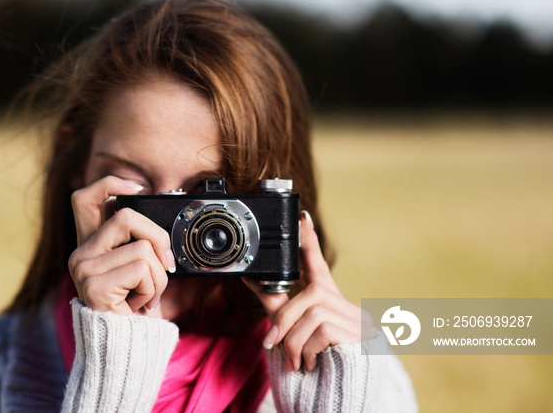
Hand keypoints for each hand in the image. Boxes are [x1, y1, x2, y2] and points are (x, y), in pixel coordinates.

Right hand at [68, 176, 175, 314]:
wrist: (128, 348)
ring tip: (146, 294)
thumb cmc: (136, 309)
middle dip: (158, 237)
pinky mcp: (94, 286)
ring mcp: (83, 269)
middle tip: (165, 264)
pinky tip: (139, 305)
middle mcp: (79, 254)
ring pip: (142, 246)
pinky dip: (154, 288)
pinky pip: (142, 269)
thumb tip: (162, 215)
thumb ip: (140, 241)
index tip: (138, 188)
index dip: (110, 183)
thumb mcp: (139, 268)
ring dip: (159, 275)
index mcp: (89, 245)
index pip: (84, 197)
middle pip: (126, 215)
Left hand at [244, 211, 371, 371]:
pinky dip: (306, 349)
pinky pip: (321, 330)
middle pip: (311, 293)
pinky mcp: (360, 336)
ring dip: (293, 340)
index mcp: (330, 304)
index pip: (319, 265)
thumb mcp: (293, 330)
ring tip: (295, 361)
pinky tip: (309, 364)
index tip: (302, 217)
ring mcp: (359, 322)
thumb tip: (251, 279)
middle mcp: (348, 308)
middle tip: (272, 343)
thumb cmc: (317, 361)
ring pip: (312, 312)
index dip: (310, 242)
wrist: (342, 393)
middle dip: (285, 318)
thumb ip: (276, 304)